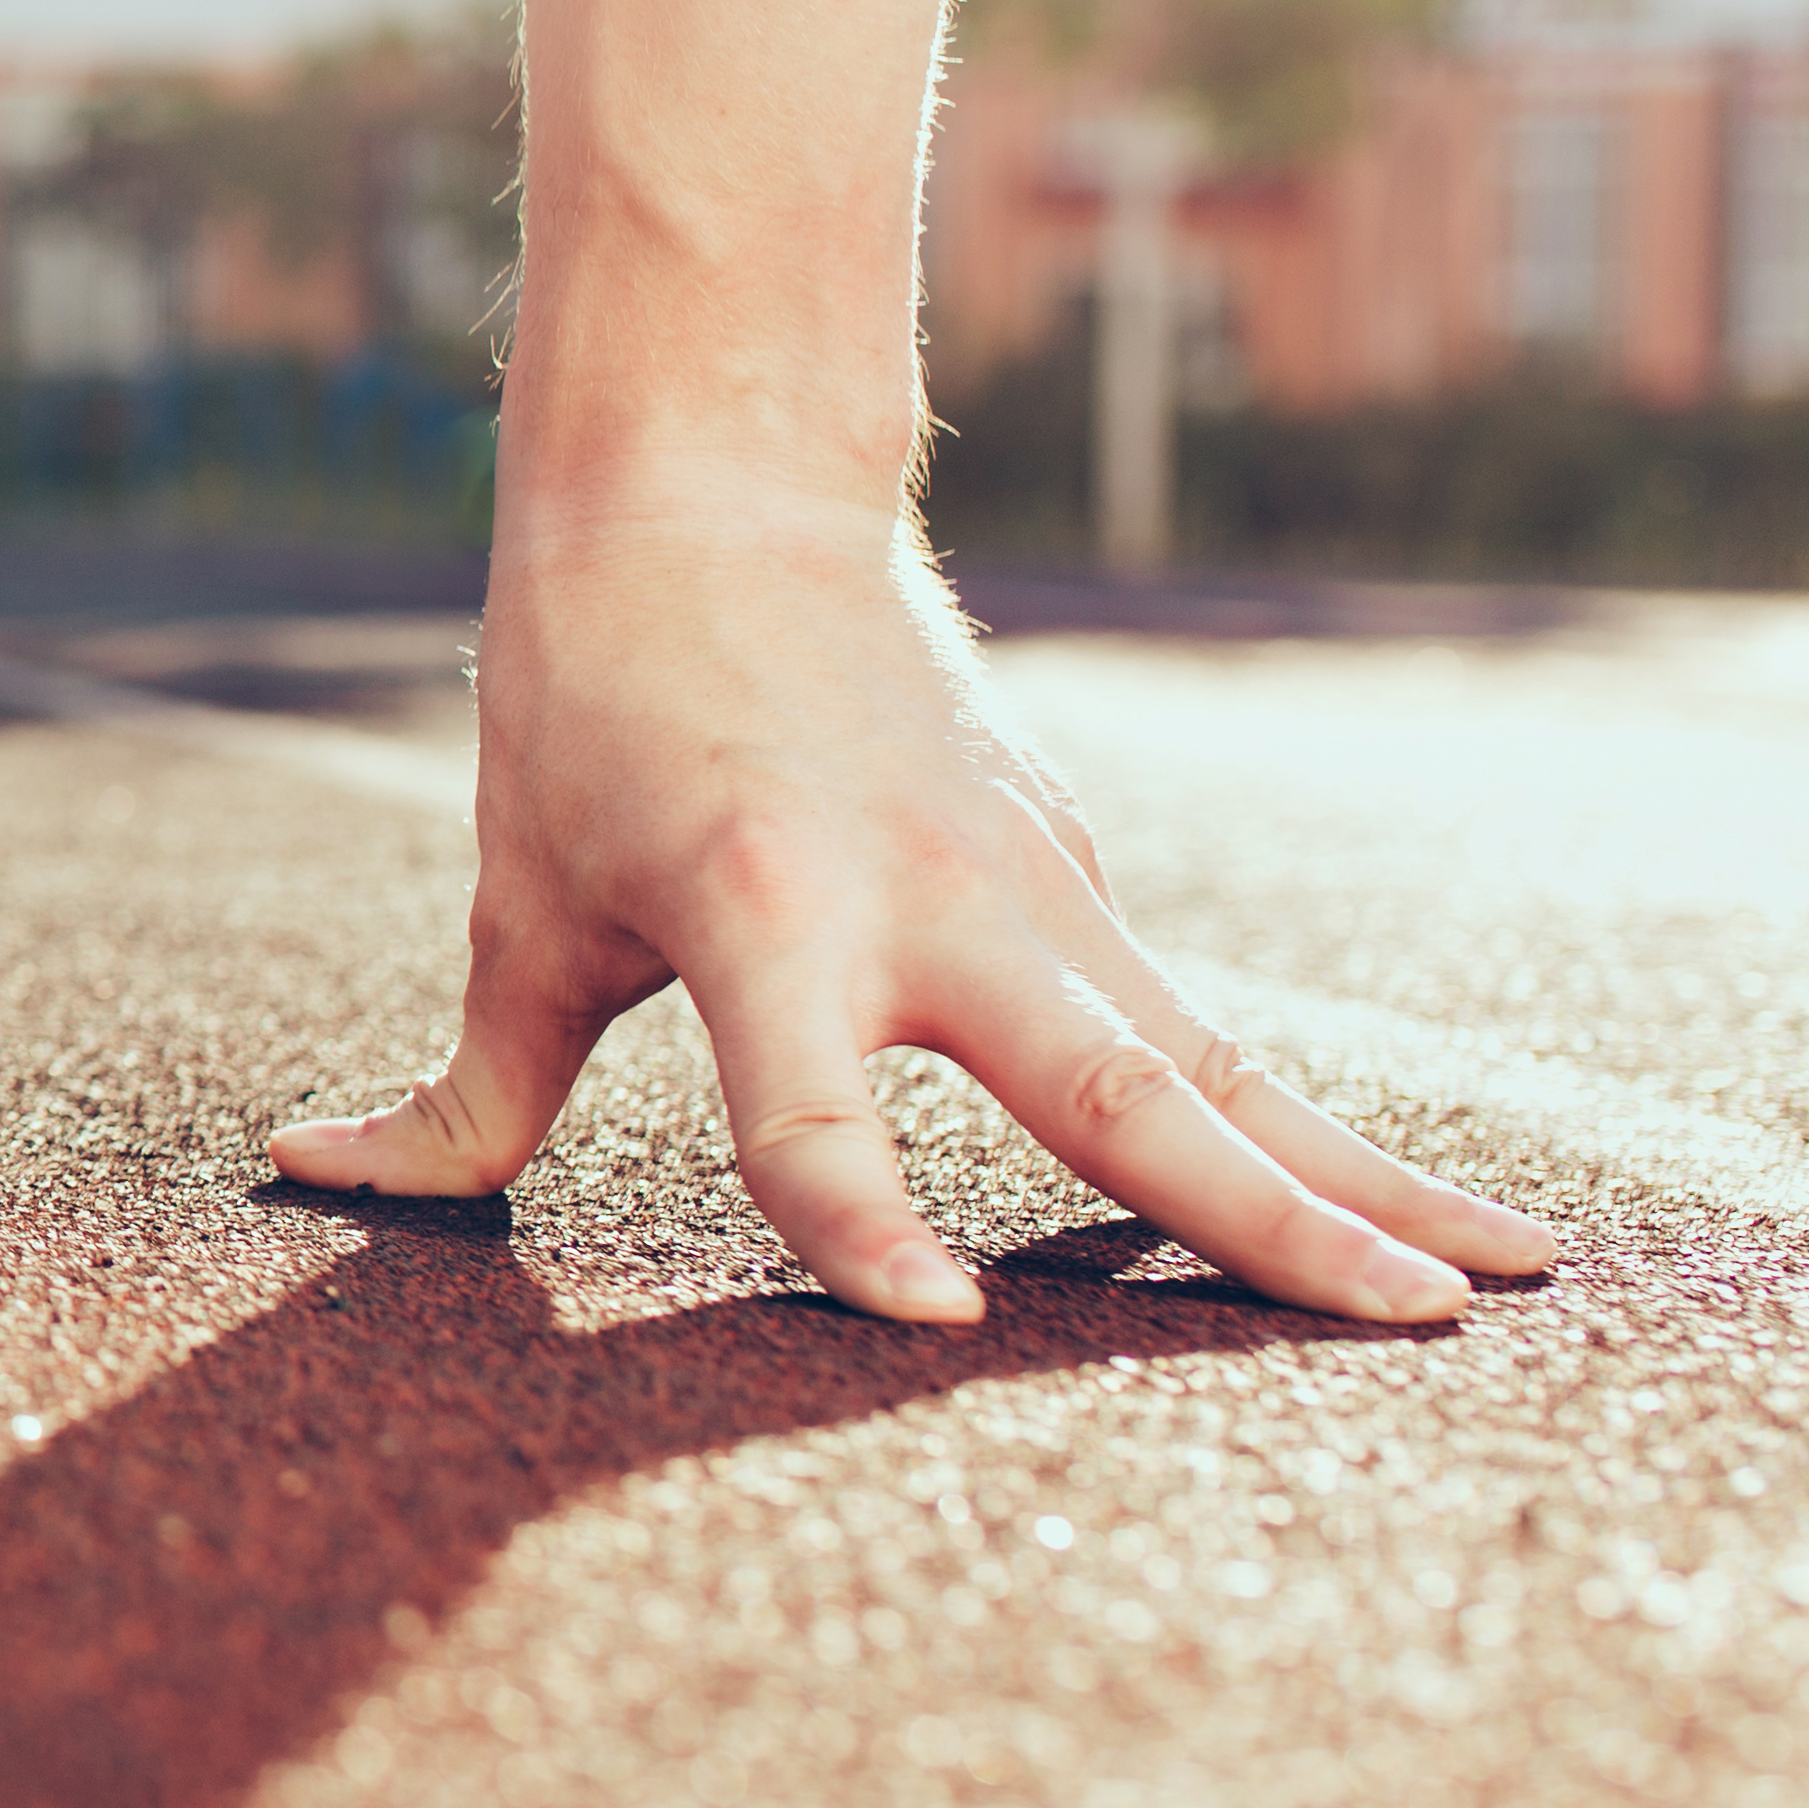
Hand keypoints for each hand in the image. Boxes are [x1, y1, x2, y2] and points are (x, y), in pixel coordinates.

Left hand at [267, 481, 1551, 1327]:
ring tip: (1497, 1289)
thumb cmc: (591, 699)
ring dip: (1359, 1175)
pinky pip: (1203, 1030)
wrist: (712, 485)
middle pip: (1118, 1085)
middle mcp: (931, 900)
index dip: (855, 1210)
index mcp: (762, 907)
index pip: (805, 1100)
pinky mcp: (1073, 884)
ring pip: (1217, 1058)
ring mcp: (1031, 887)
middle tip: (1402, 1322)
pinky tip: (1413, 1215)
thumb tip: (311, 1173)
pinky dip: (1311, 1123)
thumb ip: (458, 1087)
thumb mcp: (516, 898)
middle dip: (1264, 1213)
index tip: (932, 1319)